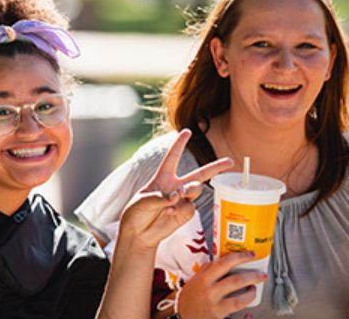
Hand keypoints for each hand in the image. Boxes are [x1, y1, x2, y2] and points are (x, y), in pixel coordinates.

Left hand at [118, 129, 232, 250]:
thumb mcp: (143, 201)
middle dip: (215, 167)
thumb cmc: (136, 213)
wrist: (138, 234)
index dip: (180, 144)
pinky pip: (190, 207)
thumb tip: (178, 194)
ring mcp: (182, 200)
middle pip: (199, 174)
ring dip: (190, 190)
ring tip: (178, 196)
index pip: (173, 157)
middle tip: (230, 161)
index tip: (187, 131)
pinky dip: (180, 209)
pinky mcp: (184, 214)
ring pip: (196, 190)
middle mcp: (175, 186)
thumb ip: (161, 196)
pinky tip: (168, 213)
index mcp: (162, 177)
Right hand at [178, 252, 266, 318]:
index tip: (251, 254)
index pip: (223, 264)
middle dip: (253, 277)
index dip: (240, 258)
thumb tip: (219, 261)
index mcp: (203, 280)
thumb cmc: (188, 298)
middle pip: (236, 281)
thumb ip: (206, 270)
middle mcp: (209, 293)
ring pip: (239, 301)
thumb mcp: (194, 281)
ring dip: (251, 295)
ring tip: (254, 290)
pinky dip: (246, 318)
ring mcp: (215, 308)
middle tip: (262, 275)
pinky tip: (250, 314)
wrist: (181, 317)